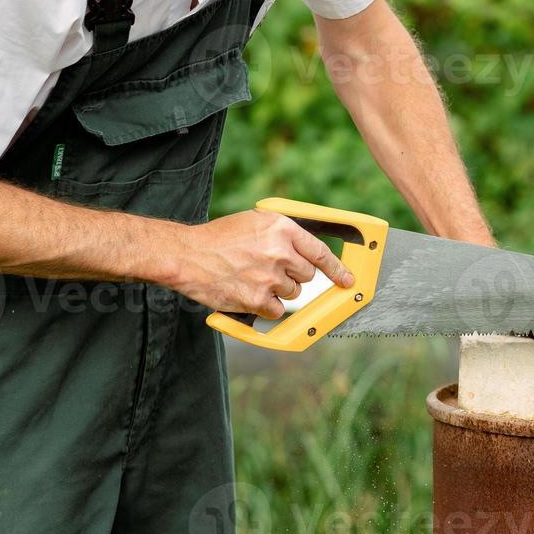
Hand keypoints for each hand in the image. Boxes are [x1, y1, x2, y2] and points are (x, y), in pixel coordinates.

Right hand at [168, 210, 353, 318]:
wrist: (186, 255)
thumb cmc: (219, 238)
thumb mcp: (256, 222)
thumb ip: (283, 234)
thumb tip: (307, 251)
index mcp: (282, 228)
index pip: (321, 252)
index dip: (338, 269)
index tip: (347, 279)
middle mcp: (280, 252)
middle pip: (308, 276)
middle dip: (295, 277)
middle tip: (272, 271)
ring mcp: (269, 277)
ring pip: (293, 294)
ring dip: (278, 292)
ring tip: (253, 278)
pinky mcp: (257, 299)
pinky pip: (277, 311)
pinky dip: (266, 307)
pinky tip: (248, 293)